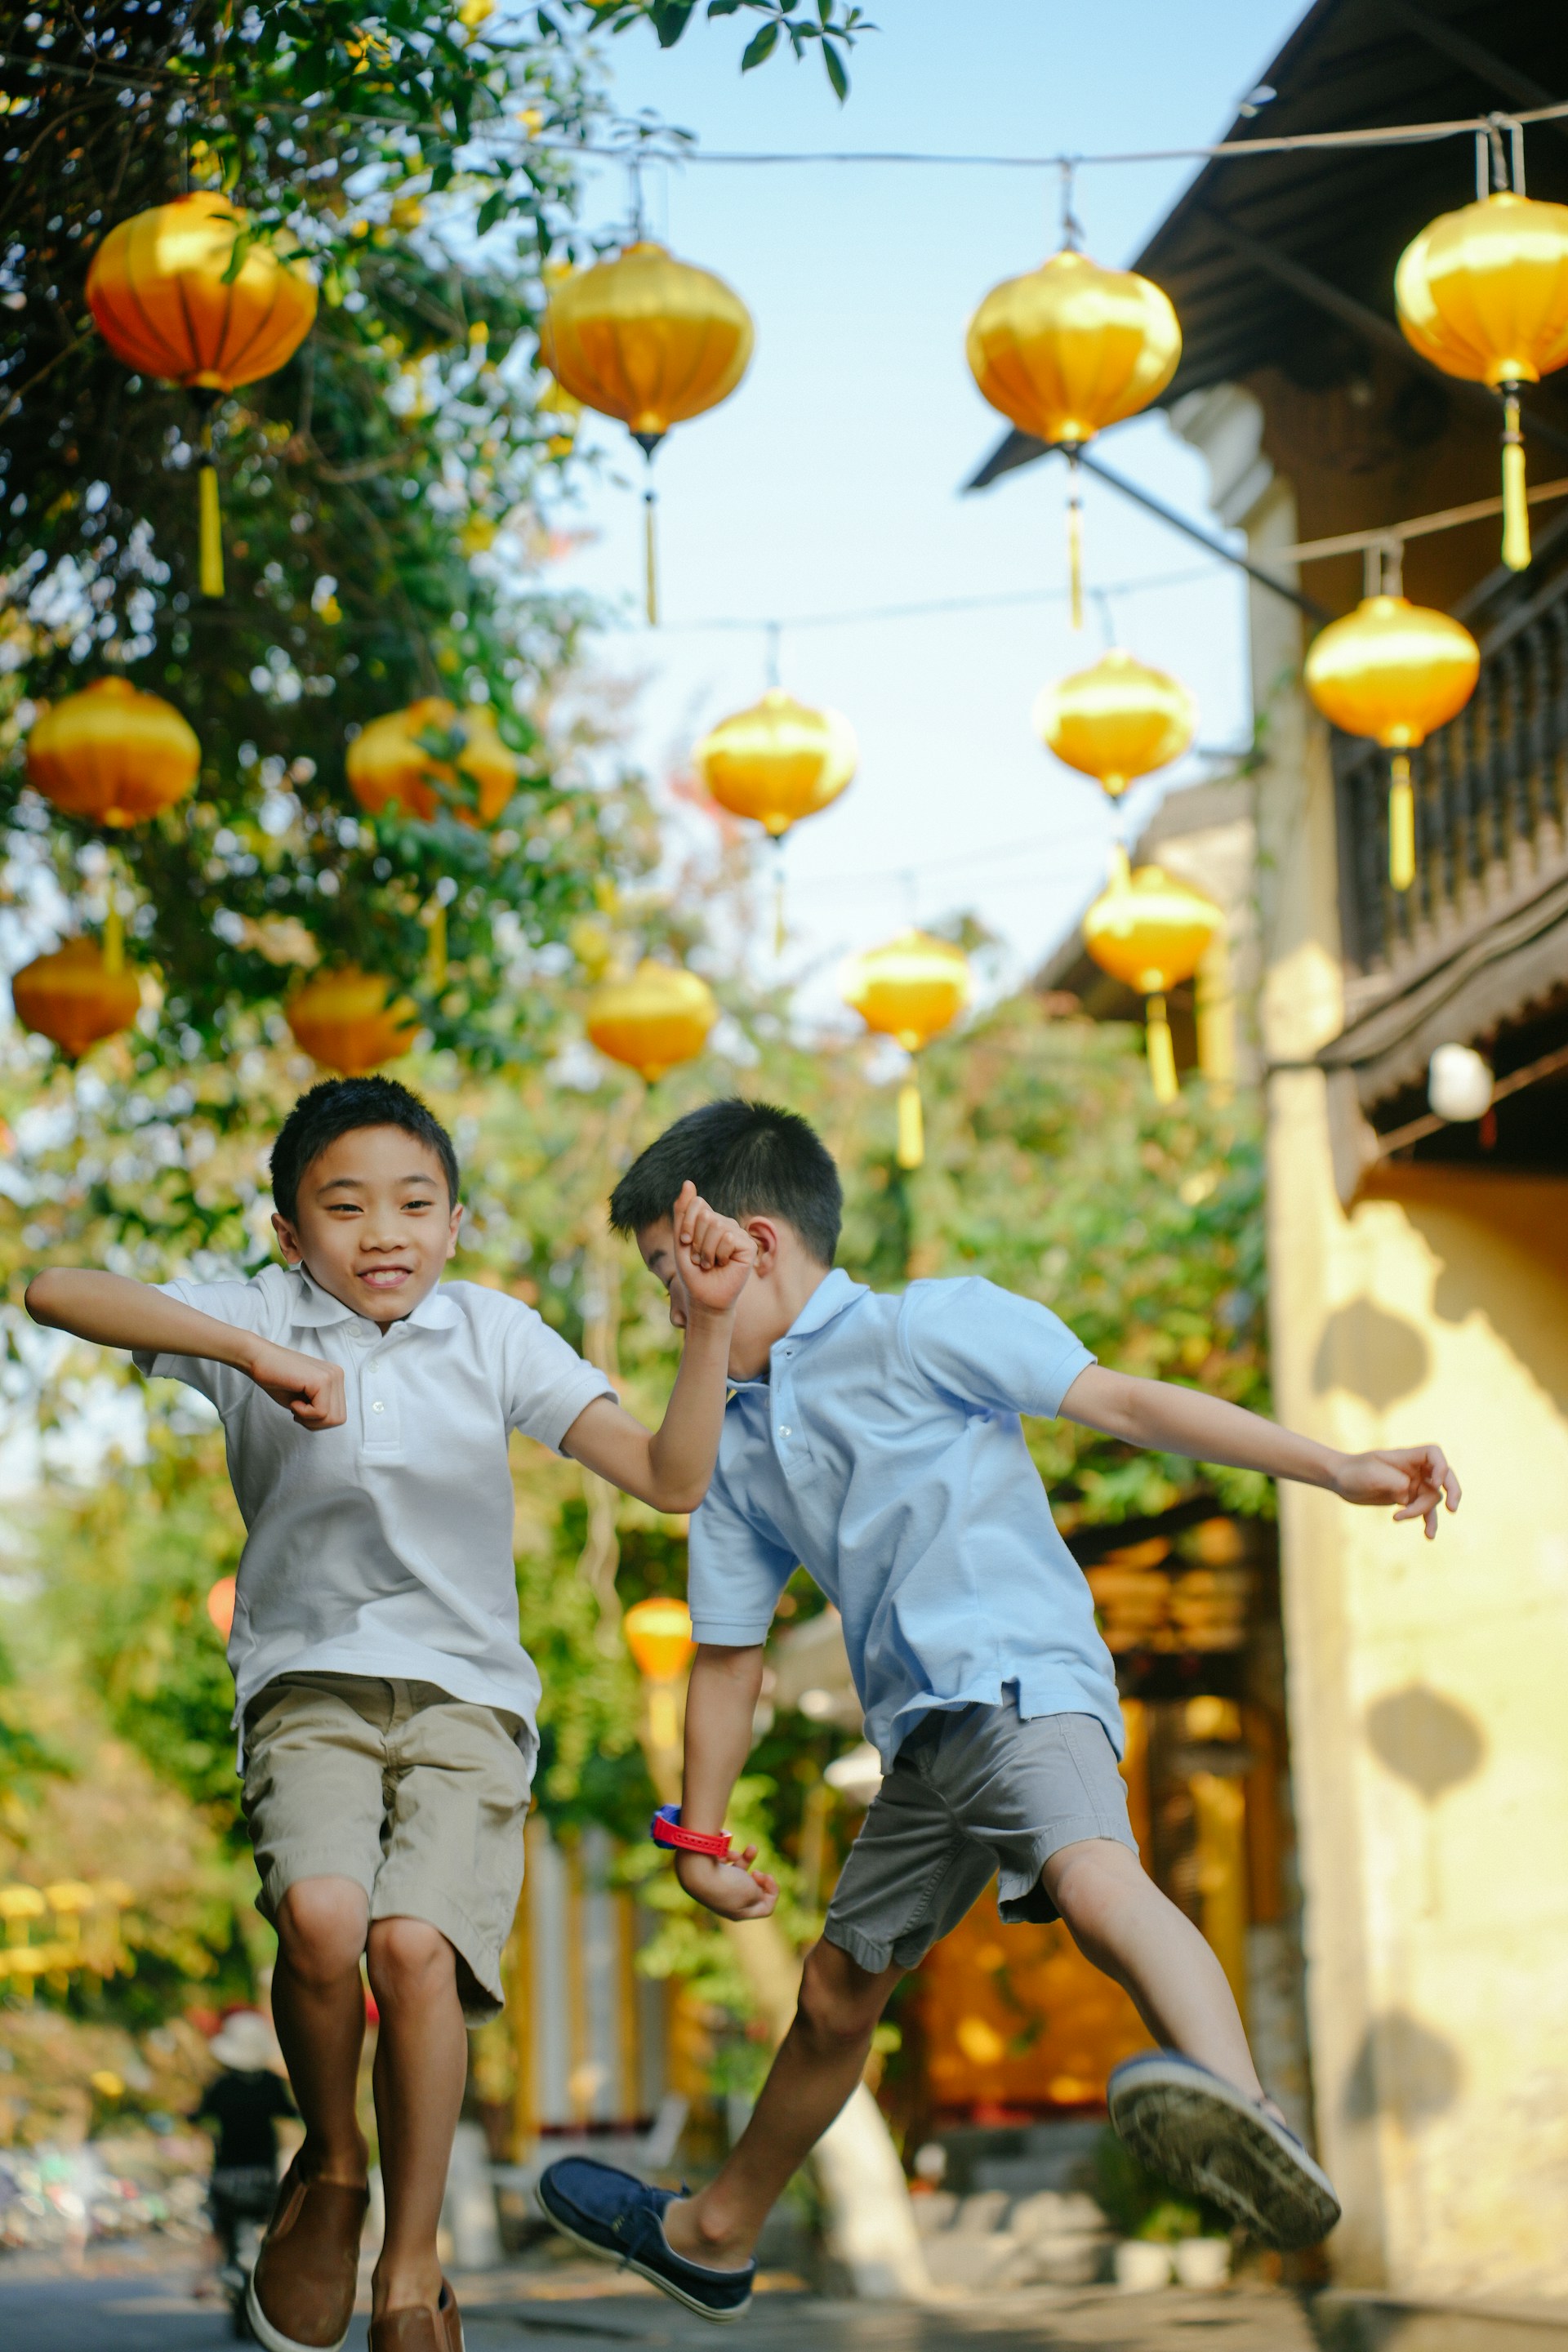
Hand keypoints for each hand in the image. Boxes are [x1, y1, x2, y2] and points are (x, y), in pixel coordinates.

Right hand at [245, 1339, 345, 1429]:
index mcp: (336, 1379)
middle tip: (297, 1410)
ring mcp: (331, 1376)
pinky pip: (320, 1412)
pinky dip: (303, 1413)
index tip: (300, 1410)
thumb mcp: (305, 1399)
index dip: (318, 1421)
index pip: (339, 1415)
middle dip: (315, 1423)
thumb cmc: (278, 1380)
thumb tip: (332, 1422)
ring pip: (332, 1418)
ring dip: (309, 1419)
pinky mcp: (322, 1380)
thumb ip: (322, 1408)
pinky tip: (293, 1402)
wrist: (258, 1360)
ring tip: (295, 1405)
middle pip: (338, 1419)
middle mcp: (337, 1375)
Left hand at [672, 1179, 756, 1318]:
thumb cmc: (693, 1271)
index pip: (698, 1203)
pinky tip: (724, 1265)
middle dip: (697, 1241)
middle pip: (706, 1215)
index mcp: (710, 1220)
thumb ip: (683, 1210)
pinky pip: (729, 1238)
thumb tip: (688, 1182)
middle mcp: (726, 1223)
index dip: (687, 1224)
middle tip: (700, 1259)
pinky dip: (720, 1254)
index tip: (685, 1243)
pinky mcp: (749, 1245)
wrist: (704, 1297)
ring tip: (710, 1264)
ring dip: (707, 1250)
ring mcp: (739, 1233)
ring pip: (717, 1226)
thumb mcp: (681, 1239)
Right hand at [674, 1843, 778, 1920]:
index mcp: (739, 1913)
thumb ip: (759, 1892)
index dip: (773, 1891)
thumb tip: (753, 1888)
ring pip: (740, 1872)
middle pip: (752, 1890)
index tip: (768, 1877)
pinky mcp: (710, 1872)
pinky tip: (726, 1853)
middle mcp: (728, 1902)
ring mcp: (718, 1887)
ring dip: (747, 1858)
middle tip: (757, 1872)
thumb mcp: (752, 1892)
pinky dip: (730, 1855)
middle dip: (759, 1876)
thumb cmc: (728, 1885)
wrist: (697, 1872)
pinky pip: (726, 1862)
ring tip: (749, 1850)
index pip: (765, 1908)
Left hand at [1333, 1443, 1460, 1539]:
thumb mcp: (1372, 1475)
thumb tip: (1408, 1497)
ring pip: (1432, 1498)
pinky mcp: (1407, 1498)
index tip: (1434, 1483)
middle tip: (1452, 1508)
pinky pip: (1424, 1510)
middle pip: (1443, 1476)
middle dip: (1453, 1491)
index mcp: (1406, 1457)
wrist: (1340, 1480)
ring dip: (1425, 1513)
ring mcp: (1412, 1484)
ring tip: (1414, 1526)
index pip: (1434, 1454)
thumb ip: (1395, 1482)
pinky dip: (1427, 1521)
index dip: (1440, 1468)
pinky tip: (1429, 1535)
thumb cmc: (1354, 1472)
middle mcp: (1413, 1470)